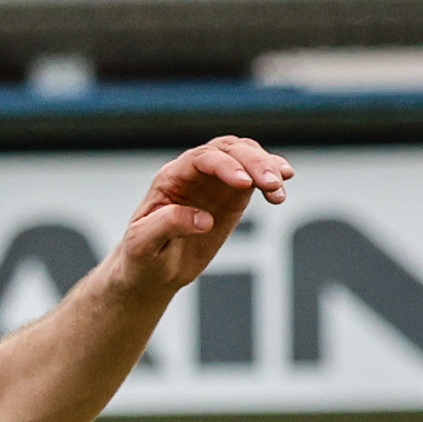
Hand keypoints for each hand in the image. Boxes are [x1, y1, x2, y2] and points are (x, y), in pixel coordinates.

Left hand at [114, 136, 293, 293]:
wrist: (152, 272)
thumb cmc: (141, 257)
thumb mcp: (143, 244)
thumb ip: (167, 225)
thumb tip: (202, 219)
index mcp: (170, 178)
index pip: (200, 159)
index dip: (224, 165)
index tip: (245, 184)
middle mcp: (194, 173)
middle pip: (227, 149)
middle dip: (252, 161)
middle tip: (272, 183)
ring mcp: (214, 181)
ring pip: (244, 156)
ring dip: (266, 165)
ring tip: (280, 187)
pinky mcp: (231, 196)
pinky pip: (254, 178)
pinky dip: (270, 179)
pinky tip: (280, 191)